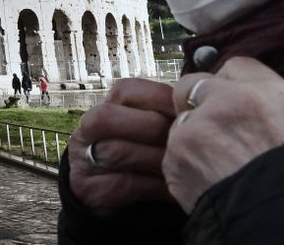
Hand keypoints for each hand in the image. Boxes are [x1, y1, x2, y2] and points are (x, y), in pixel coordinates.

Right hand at [68, 78, 176, 215]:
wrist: (103, 194)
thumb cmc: (137, 158)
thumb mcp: (144, 132)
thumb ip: (163, 116)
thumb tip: (199, 105)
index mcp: (106, 108)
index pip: (125, 90)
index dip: (157, 96)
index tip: (186, 107)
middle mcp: (88, 130)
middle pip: (112, 117)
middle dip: (156, 129)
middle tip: (187, 140)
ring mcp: (84, 160)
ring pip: (118, 151)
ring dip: (157, 159)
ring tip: (185, 165)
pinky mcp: (91, 190)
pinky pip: (125, 184)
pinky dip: (155, 186)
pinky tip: (176, 189)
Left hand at [165, 57, 283, 212]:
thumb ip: (261, 85)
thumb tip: (233, 75)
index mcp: (253, 95)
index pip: (229, 68)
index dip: (229, 87)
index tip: (231, 100)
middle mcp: (218, 109)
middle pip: (192, 90)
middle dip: (200, 105)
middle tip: (222, 131)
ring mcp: (191, 138)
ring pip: (181, 125)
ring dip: (194, 138)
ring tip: (222, 163)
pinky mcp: (175, 166)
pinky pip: (174, 157)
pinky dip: (188, 166)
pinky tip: (212, 178)